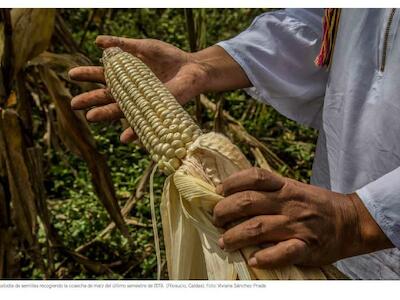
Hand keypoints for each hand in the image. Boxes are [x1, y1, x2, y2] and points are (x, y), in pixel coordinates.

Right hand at [68, 35, 209, 142]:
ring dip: (105, 114)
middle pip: (106, 96)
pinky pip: (143, 123)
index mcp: (125, 76)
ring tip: (90, 117)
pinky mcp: (155, 111)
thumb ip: (122, 45)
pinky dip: (134, 132)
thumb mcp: (143, 47)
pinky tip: (125, 139)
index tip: (71, 75)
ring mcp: (142, 102)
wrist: (192, 68)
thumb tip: (96, 41)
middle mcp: (130, 91)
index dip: (87, 75)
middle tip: (74, 104)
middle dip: (90, 99)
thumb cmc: (168, 57)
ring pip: (120, 110)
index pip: (102, 76)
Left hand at [213, 167, 392, 268]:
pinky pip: (283, 253)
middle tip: (216, 220)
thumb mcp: (293, 188)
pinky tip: (253, 259)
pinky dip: (266, 257)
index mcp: (285, 186)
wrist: (350, 221)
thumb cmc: (314, 204)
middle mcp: (288, 203)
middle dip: (224, 211)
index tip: (218, 192)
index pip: (254, 176)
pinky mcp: (307, 246)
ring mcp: (297, 224)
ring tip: (224, 242)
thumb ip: (268, 190)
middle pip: (248, 202)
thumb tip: (234, 195)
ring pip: (258, 228)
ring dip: (235, 236)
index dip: (231, 182)